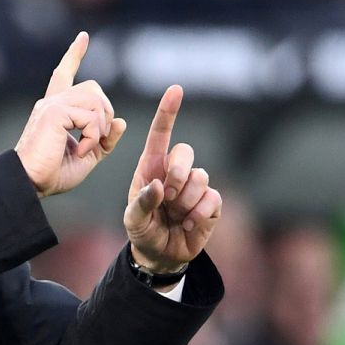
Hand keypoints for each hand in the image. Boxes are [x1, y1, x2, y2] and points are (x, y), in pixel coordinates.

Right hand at [14, 32, 126, 196]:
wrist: (29, 182)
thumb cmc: (52, 173)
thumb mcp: (87, 156)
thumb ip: (104, 139)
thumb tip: (121, 122)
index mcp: (56, 109)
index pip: (65, 74)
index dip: (74, 55)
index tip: (83, 37)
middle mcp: (52, 102)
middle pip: (93, 88)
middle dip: (105, 112)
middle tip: (98, 139)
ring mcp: (52, 105)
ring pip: (95, 100)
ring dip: (100, 126)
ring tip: (89, 146)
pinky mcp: (54, 112)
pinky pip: (90, 117)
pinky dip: (93, 136)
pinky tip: (81, 151)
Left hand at [124, 85, 221, 273]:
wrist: (161, 254)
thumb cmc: (143, 230)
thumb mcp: (132, 219)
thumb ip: (141, 202)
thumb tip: (158, 186)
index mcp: (152, 167)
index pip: (160, 135)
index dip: (168, 112)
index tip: (175, 90)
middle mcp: (175, 171)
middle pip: (185, 151)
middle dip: (177, 173)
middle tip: (167, 196)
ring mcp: (195, 186)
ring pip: (200, 177)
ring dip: (185, 200)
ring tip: (176, 215)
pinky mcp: (211, 202)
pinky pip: (212, 197)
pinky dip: (199, 213)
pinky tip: (189, 224)